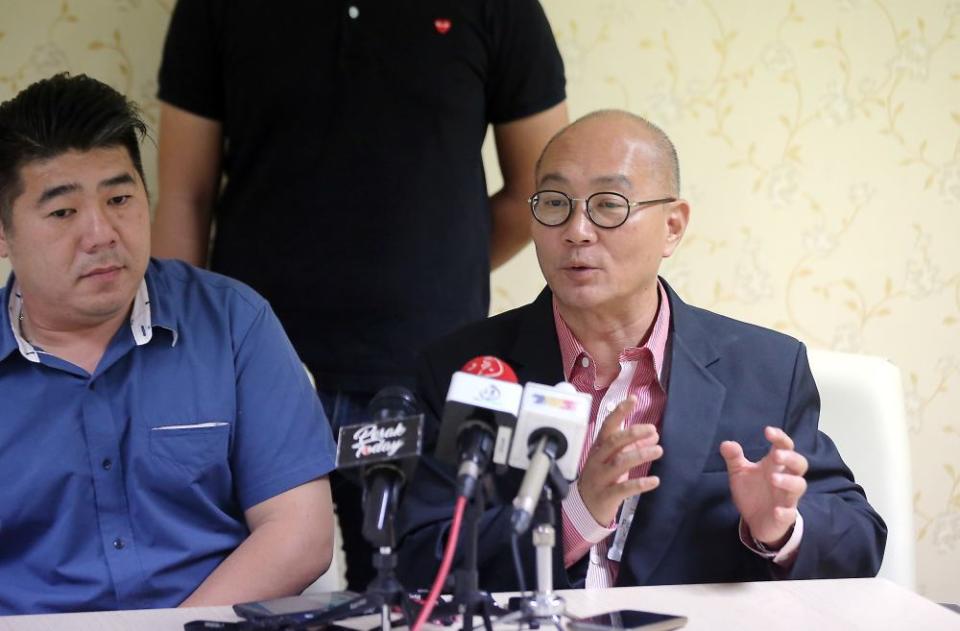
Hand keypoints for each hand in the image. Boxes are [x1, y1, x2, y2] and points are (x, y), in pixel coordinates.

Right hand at [577, 396, 662, 526]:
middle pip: (613, 442)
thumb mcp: (614, 459)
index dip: (619, 412)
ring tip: (658, 449)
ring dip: (639, 455)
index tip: (632, 400)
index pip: (607, 426)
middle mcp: (598, 460)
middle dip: (632, 433)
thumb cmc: (601, 478)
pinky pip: (624, 489)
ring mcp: (601, 478)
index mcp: (599, 448)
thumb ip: (632, 446)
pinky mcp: (606, 496)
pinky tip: (655, 480)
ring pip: (619, 463)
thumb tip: (653, 435)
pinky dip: (640, 484)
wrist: (583, 507)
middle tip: (652, 429)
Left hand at [720, 426, 808, 546]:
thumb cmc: (752, 492)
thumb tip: (726, 443)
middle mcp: (785, 479)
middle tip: (776, 455)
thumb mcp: (740, 472)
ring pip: (799, 486)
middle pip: (800, 464)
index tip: (767, 431)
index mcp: (775, 465)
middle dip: (791, 458)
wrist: (756, 521)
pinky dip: (785, 512)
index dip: (780, 438)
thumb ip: (734, 458)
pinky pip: (790, 514)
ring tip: (773, 479)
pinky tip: (776, 510)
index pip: (785, 447)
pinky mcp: (785, 516)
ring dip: (788, 481)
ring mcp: (787, 498)